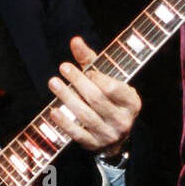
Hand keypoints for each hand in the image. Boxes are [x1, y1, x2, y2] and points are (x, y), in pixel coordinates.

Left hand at [47, 36, 139, 157]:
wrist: (113, 134)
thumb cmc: (108, 100)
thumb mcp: (106, 80)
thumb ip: (91, 61)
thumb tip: (75, 41)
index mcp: (131, 102)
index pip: (114, 88)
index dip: (98, 78)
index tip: (86, 70)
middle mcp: (123, 119)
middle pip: (97, 99)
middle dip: (78, 82)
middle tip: (63, 68)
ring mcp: (108, 134)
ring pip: (85, 115)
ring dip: (67, 97)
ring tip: (53, 82)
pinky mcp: (93, 144)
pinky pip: (77, 133)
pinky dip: (64, 122)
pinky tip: (53, 110)